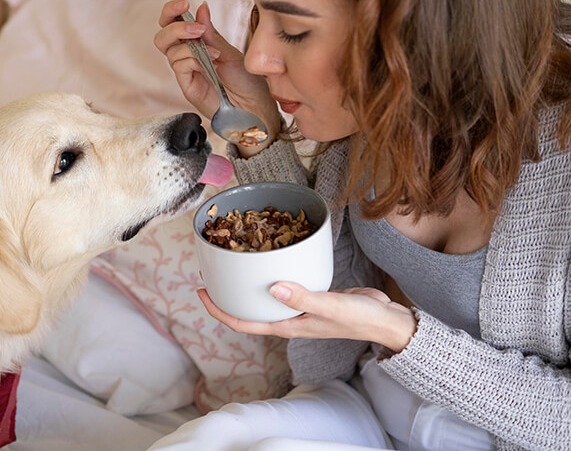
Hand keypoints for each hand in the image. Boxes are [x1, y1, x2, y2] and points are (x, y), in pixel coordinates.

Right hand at [154, 0, 281, 144]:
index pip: (172, 24)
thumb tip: (201, 7)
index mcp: (196, 44)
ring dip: (191, 43)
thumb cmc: (245, 80)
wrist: (254, 105)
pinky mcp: (186, 85)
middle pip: (162, 36)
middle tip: (196, 28)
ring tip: (214, 51)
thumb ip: (211, 32)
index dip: (172, 11)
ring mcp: (185, 71)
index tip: (184, 4)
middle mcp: (187, 56)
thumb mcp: (229, 50)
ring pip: (169, 49)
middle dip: (174, 25)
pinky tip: (212, 62)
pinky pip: (179, 65)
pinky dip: (194, 58)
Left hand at [196, 282, 416, 352]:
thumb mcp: (330, 306)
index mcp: (287, 326)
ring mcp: (299, 308)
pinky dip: (271, 275)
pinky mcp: (311, 295)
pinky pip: (283, 286)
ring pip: (264, 298)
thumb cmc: (359, 318)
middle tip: (210, 274)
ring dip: (247, 286)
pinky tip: (270, 260)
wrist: (386, 319)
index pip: (244, 322)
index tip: (201, 294)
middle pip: (249, 310)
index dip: (219, 311)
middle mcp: (289, 319)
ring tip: (232, 264)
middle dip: (227, 296)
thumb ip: (302, 298)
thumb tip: (273, 288)